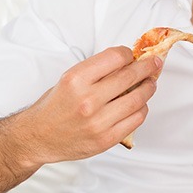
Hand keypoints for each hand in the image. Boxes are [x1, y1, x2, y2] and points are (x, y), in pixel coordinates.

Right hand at [19, 46, 162, 162]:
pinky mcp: (106, 139)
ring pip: (138, 99)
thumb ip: (96, 71)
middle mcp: (87, 100)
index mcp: (76, 79)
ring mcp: (98, 121)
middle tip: (154, 63)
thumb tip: (126, 62)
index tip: (132, 55)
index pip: (115, 57)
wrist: (38, 136)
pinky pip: (135, 120)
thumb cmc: (54, 107)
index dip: (128, 54)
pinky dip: (141, 109)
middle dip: (147, 67)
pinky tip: (139, 104)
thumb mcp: (69, 79)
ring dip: (148, 88)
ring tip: (150, 84)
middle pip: (130, 76)